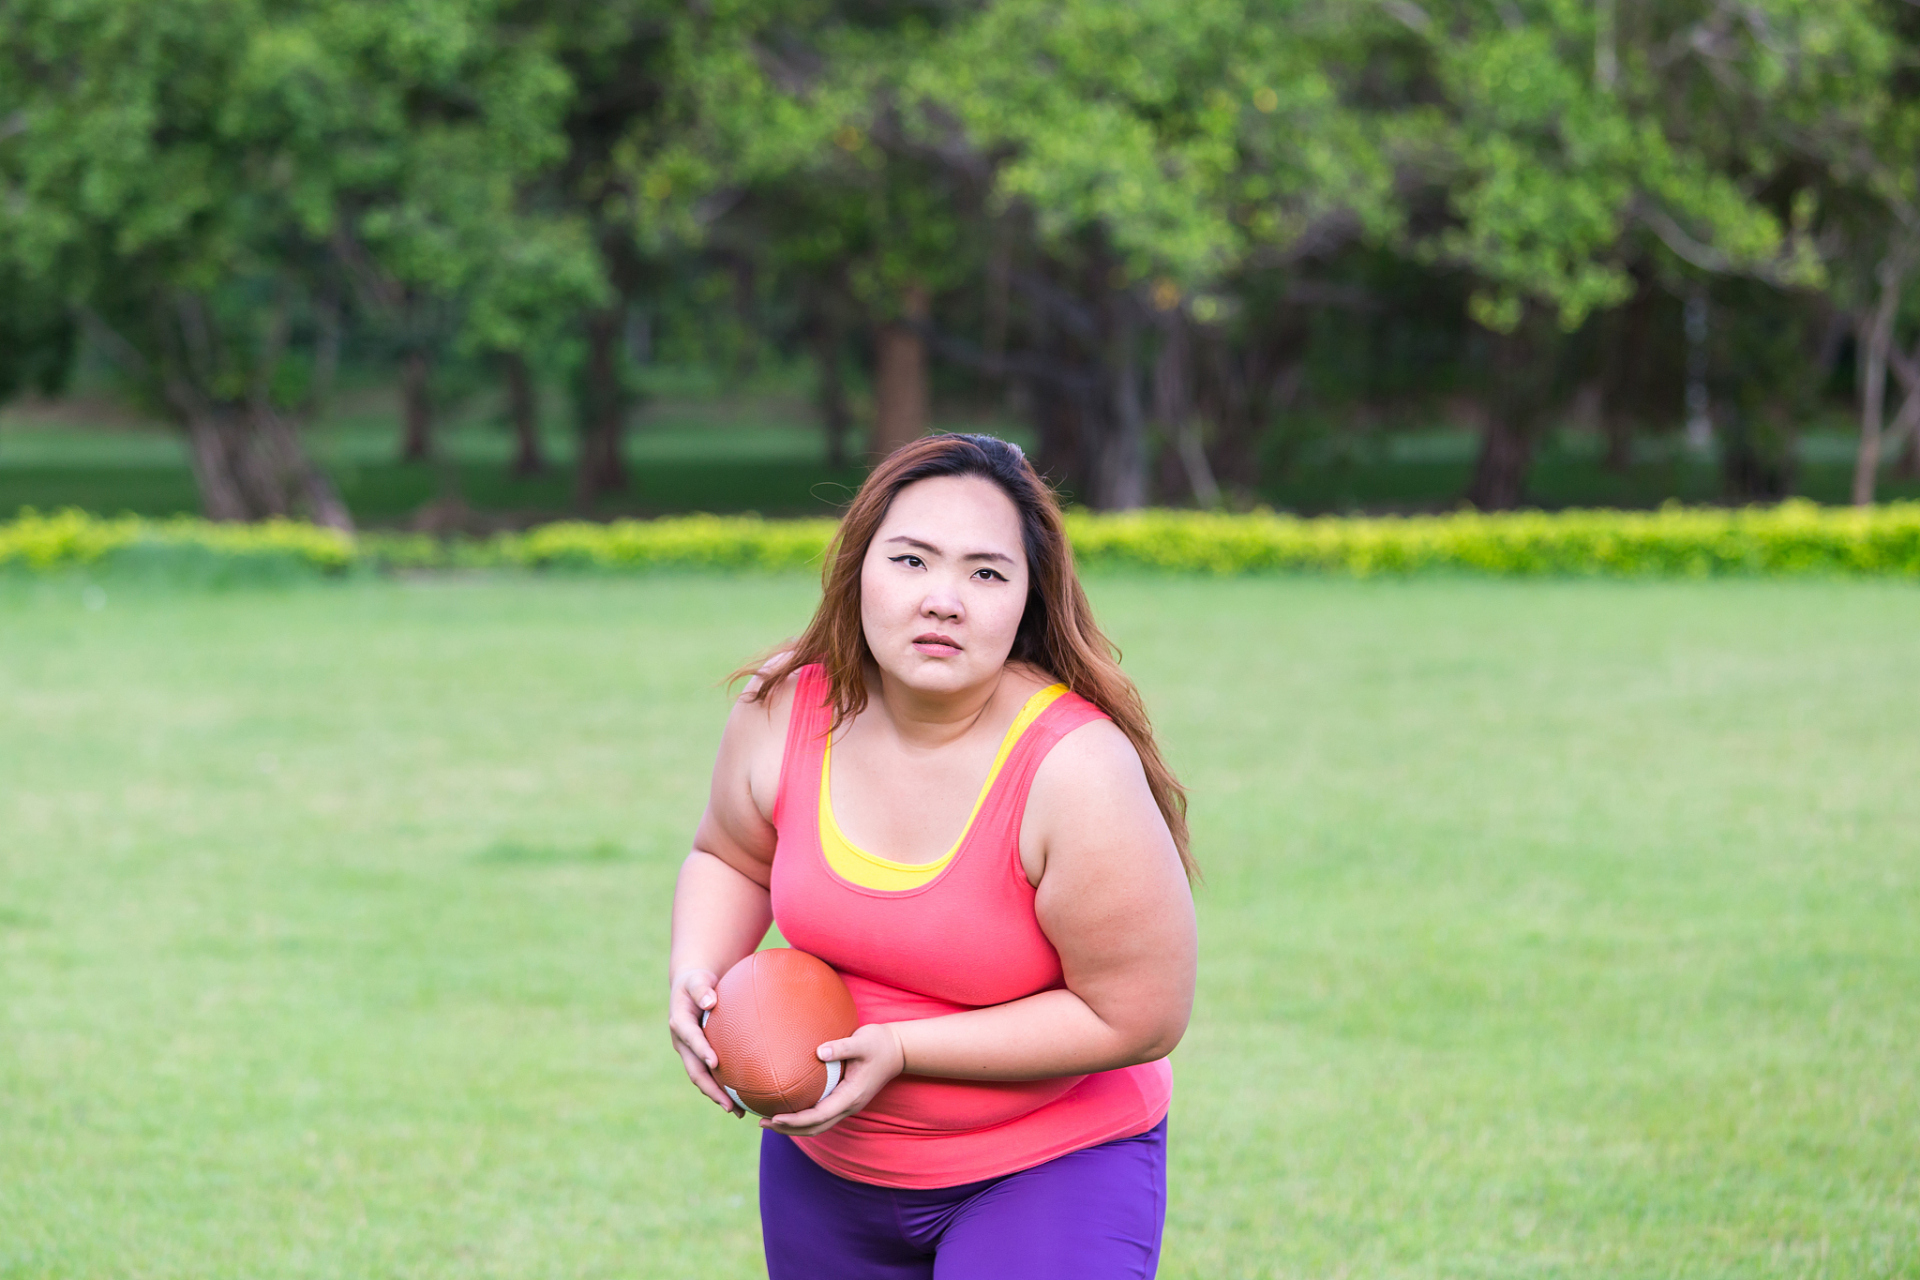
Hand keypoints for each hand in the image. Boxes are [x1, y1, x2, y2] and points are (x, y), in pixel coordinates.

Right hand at [668, 967, 741, 1115]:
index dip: (701, 1050)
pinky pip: (709, 1076)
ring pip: (701, 1079)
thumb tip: (710, 1001)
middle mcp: (682, 1043)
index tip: (714, 1062)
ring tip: (737, 1111)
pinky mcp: (697, 1057)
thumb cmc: (697, 983)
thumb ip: (702, 989)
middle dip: (711, 1088)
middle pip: (695, 1070)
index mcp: (680, 1023)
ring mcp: (689, 1053)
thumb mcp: (697, 980)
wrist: (689, 990)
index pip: (690, 1038)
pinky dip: (721, 1089)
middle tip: (729, 1104)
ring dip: (717, 1096)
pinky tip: (740, 1101)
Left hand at [761, 1023, 905, 1136]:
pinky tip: (790, 1108)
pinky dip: (804, 1117)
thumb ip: (842, 1047)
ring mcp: (848, 1105)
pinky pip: (822, 1115)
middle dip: (789, 1129)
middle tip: (763, 1123)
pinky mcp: (846, 1099)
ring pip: (818, 1125)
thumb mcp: (863, 1041)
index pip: (819, 1116)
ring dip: (794, 1127)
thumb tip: (819, 1052)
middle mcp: (849, 1105)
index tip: (775, 1118)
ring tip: (770, 1120)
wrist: (899, 1050)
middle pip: (815, 1128)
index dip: (796, 1120)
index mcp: (852, 1096)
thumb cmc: (880, 1043)